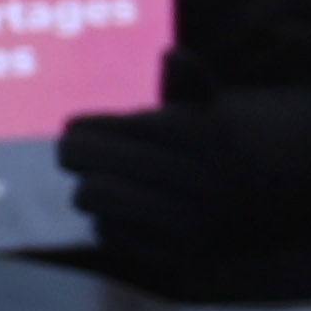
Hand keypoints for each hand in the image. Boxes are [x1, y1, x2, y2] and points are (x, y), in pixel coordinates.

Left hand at [57, 55, 310, 277]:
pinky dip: (106, 221)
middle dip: (73, 153)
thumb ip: (187, 79)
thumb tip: (173, 55)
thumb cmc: (201, 138)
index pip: (119, 130)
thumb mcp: (200, 103)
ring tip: (93, 182)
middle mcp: (197, 178)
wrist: (244, 191)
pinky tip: (119, 213)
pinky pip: (108, 233)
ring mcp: (188, 220)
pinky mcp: (175, 255)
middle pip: (94, 163)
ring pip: (93, 196)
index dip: (85, 128)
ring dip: (87, 188)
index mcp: (198, 134)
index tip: (72, 127)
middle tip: (66, 152)